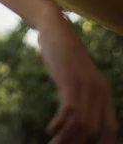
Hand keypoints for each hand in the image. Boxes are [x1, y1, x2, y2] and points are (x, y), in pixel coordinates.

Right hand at [37, 14, 117, 143]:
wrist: (55, 29)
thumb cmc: (63, 54)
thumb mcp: (78, 76)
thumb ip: (82, 94)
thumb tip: (76, 117)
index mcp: (104, 92)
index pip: (110, 128)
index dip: (103, 143)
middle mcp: (98, 91)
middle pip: (93, 130)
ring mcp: (85, 87)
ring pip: (81, 125)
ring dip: (65, 139)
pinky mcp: (71, 83)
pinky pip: (69, 113)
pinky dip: (59, 124)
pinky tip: (50, 129)